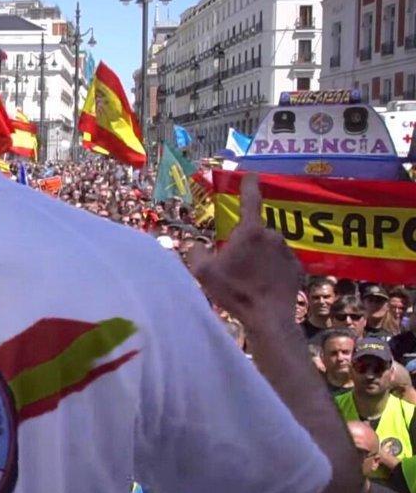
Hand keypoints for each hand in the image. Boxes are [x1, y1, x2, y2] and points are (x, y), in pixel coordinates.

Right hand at [189, 174, 301, 331]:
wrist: (269, 318)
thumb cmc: (235, 291)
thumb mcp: (203, 272)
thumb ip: (195, 252)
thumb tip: (195, 245)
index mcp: (250, 231)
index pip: (250, 200)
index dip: (249, 185)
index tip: (251, 174)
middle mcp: (272, 235)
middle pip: (254, 232)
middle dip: (244, 242)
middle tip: (233, 263)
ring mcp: (288, 252)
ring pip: (267, 248)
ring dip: (258, 256)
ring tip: (247, 279)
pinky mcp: (297, 268)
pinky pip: (279, 262)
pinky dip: (270, 269)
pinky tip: (261, 286)